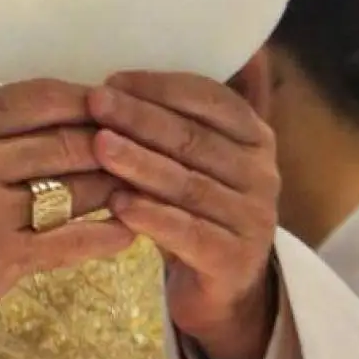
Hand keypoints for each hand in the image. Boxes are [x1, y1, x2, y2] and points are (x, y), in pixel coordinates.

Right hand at [0, 80, 134, 327]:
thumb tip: (70, 104)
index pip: (39, 97)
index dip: (87, 99)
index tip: (116, 103)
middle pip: (66, 142)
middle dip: (113, 143)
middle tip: (143, 145)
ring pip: (75, 190)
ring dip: (116, 186)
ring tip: (141, 184)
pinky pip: (71, 242)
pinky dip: (106, 235)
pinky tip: (129, 230)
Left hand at [88, 71, 280, 358]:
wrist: (223, 289)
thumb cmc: (199, 210)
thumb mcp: (200, 160)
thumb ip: (182, 116)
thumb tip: (136, 69)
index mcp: (256, 138)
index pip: (211, 100)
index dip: (161, 87)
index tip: (113, 80)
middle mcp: (262, 174)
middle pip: (194, 139)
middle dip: (140, 118)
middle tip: (96, 103)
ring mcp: (253, 218)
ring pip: (188, 184)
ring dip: (140, 162)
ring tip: (99, 146)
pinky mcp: (235, 260)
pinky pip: (188, 232)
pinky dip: (152, 216)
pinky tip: (118, 205)